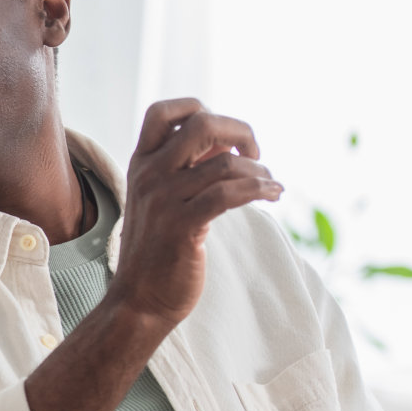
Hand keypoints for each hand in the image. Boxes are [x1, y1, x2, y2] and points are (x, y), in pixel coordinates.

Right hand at [109, 98, 280, 324]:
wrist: (139, 300)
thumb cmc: (158, 250)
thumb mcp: (162, 200)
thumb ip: (186, 169)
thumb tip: (229, 144)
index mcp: (141, 164)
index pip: (163, 112)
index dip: (200, 110)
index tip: (222, 138)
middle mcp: (149, 175)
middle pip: (201, 124)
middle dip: (241, 132)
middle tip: (255, 154)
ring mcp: (163, 200)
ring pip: (225, 163)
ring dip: (260, 171)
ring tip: (270, 186)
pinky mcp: (182, 226)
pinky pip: (229, 194)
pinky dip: (260, 189)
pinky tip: (272, 196)